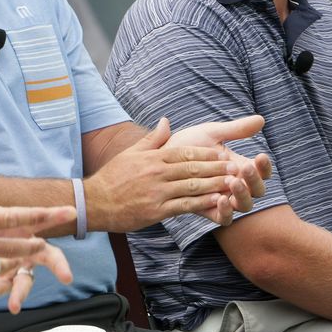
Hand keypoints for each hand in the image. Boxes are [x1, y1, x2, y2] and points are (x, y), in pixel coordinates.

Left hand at [0, 166, 72, 312]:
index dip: (58, 215)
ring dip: (19, 293)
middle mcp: (27, 248)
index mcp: (25, 226)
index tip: (72, 212)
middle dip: (59, 266)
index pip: (45, 219)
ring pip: (23, 281)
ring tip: (13, 306)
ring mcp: (16, 266)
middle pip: (49, 257)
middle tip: (67, 276)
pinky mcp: (0, 279)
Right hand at [86, 118, 262, 229]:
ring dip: (215, 185)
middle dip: (217, 169)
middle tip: (238, 169)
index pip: (185, 153)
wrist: (94, 202)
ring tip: (233, 185)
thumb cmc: (114, 177)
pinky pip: (184, 206)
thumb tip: (166, 120)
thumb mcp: (132, 153)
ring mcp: (157, 192)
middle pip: (193, 169)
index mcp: (154, 158)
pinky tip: (217, 203)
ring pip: (192, 187)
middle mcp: (157, 173)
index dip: (206, 155)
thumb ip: (153, 138)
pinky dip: (202, 204)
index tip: (224, 154)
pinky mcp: (156, 211)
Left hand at [167, 115, 272, 212]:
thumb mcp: (212, 133)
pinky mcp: (209, 210)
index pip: (262, 172)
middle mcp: (236, 185)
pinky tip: (220, 198)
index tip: (260, 156)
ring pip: (244, 205)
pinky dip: (226, 211)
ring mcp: (224, 199)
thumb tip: (261, 119)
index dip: (264, 166)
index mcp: (240, 167)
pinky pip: (224, 218)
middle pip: (257, 190)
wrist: (161, 156)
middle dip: (254, 180)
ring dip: (242, 194)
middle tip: (246, 168)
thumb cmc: (188, 144)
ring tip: (233, 182)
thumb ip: (235, 129)